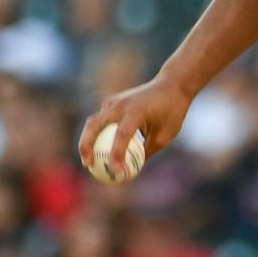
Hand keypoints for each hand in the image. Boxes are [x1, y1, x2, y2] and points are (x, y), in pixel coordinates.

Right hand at [77, 75, 191, 180]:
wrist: (171, 85)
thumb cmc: (171, 113)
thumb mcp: (163, 137)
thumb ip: (146, 152)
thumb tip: (131, 169)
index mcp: (135, 112)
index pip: (121, 135)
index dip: (116, 155)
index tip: (116, 171)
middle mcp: (120, 105)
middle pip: (93, 125)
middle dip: (86, 145)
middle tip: (88, 165)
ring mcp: (113, 101)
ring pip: (93, 122)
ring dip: (88, 140)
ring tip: (89, 160)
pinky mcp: (111, 101)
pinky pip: (101, 119)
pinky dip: (98, 134)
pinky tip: (99, 149)